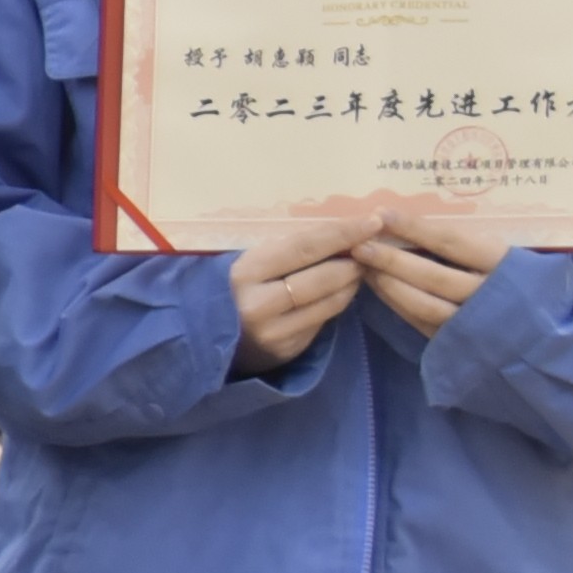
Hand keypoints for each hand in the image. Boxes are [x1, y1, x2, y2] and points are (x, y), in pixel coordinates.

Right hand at [226, 224, 361, 377]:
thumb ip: (284, 250)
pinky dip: (336, 302)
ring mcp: (275, 332)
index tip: (370, 222)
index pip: (304, 247)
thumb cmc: (228, 287)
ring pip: (330, 302)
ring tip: (357, 268)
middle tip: (369, 248)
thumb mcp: (245, 261)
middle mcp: (259, 305)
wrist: (202, 337)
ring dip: (351, 282)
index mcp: (244, 273)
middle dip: (354, 260)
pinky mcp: (287, 350)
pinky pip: (322, 321)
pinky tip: (338, 292)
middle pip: (323, 277)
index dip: (341, 233)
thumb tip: (336, 232)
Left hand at [350, 208, 516, 339]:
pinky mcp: (460, 344)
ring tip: (363, 266)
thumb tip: (421, 225)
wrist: (546, 337)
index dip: (414, 229)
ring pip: (423, 304)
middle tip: (359, 245)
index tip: (381, 215)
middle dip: (391, 260)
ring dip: (388, 285)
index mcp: (504, 265)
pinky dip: (398, 305)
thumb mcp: (513, 258)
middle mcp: (489, 296)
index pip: (452, 243)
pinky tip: (379, 289)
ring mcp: (474, 325)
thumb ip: (476, 245)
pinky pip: (423, 323)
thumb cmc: (528, 284)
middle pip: (432, 276)